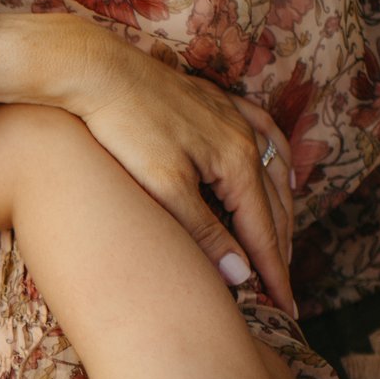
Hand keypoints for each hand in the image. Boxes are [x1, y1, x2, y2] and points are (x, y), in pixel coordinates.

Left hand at [0, 15, 297, 313]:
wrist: (94, 70)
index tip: (285, 307)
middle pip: (274, 204)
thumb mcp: (165, 188)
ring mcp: (230, 116)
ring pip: (272, 171)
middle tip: (283, 290)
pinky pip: (262, 134)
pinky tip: (280, 172)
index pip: (263, 229)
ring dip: (281, 210)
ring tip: (284, 245)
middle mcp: (243, 136)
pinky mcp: (212, 104)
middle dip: (280, 248)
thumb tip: (240, 275)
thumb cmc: (124, 128)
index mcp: (237, 159)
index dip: (273, 272)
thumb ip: (204, 232)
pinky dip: (276, 159)